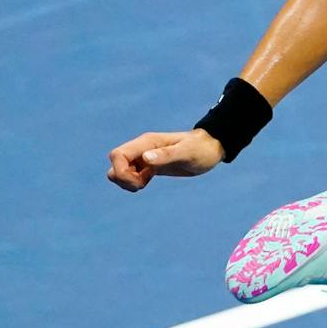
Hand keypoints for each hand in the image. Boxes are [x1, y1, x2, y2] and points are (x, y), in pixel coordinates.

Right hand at [107, 128, 223, 190]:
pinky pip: (130, 174)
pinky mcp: (149, 165)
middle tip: (142, 184)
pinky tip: (147, 181)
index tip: (139, 182)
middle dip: (122, 178)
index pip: (117, 155)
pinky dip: (133, 181)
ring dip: (126, 181)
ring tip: (145, 183)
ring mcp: (144, 156)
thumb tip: (145, 158)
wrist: (211, 148)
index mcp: (147, 142)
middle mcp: (142, 148)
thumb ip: (167, 155)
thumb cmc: (201, 149)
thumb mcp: (187, 153)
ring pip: (119, 169)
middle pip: (115, 163)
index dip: (121, 171)